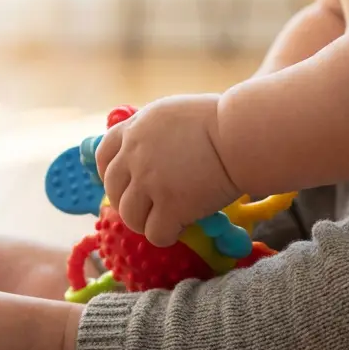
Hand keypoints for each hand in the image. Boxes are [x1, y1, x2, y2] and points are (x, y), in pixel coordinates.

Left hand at [95, 94, 238, 246]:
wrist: (243, 136)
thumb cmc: (223, 121)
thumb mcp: (175, 113)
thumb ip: (154, 132)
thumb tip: (148, 155)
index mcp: (136, 128)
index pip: (105, 155)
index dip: (112, 174)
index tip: (126, 184)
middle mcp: (136, 154)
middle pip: (114, 190)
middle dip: (129, 202)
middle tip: (150, 209)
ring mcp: (150, 182)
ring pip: (130, 217)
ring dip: (146, 222)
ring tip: (167, 222)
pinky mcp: (170, 207)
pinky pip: (155, 234)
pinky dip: (166, 236)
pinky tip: (181, 229)